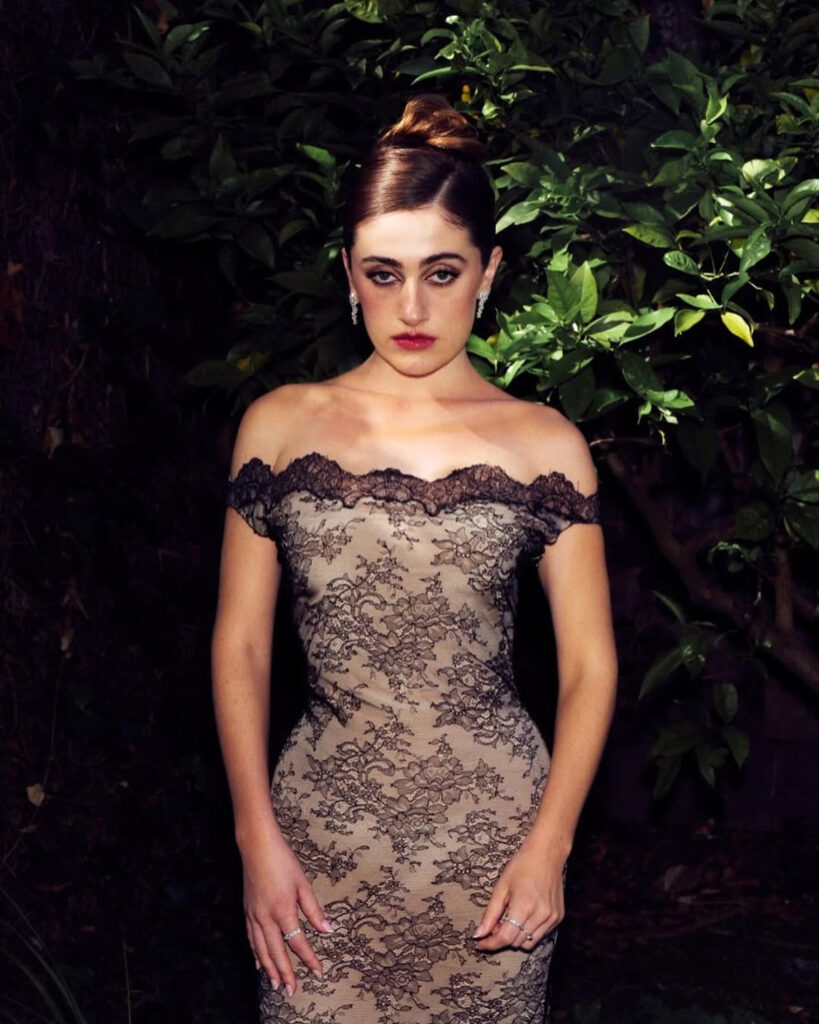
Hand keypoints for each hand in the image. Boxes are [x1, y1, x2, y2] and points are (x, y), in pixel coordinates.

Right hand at [241, 829, 333, 994]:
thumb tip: (328, 930)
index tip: (318, 972)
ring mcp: (254, 915)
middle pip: (276, 952)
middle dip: (285, 973)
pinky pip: (251, 939)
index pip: (298, 942)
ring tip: (276, 984)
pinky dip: (255, 954)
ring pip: (261, 949)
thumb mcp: (303, 884)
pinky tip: (259, 963)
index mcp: (283, 910)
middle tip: (292, 990)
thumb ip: (314, 910)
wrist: (257, 847)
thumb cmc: (283, 861)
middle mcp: (266, 917)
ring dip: (269, 969)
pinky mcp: (247, 911)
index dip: (309, 959)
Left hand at [472, 838, 566, 951]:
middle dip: (502, 937)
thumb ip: (490, 914)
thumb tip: (479, 934)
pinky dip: (528, 932)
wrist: (547, 853)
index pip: (505, 937)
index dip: (490, 943)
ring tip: (509, 918)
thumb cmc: (522, 866)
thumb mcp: (501, 887)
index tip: (480, 943)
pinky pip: (540, 935)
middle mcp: (541, 915)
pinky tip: (524, 916)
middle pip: (516, 942)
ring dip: (516, 937)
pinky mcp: (558, 917)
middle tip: (495, 924)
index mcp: (524, 906)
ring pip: (529, 943)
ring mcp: (551, 918)